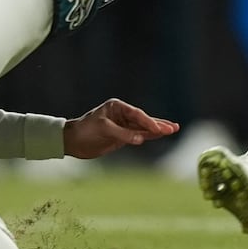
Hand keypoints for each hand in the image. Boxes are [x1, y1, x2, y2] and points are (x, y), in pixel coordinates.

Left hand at [61, 98, 178, 158]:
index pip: (137, 114)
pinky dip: (149, 136)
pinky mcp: (122, 136)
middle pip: (144, 119)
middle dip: (159, 124)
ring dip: (157, 129)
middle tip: (174, 127)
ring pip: (144, 128)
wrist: (73, 141)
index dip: (149, 122)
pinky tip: (160, 135)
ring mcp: (123, 126)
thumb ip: (123, 134)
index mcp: (117, 107)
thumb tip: (141, 139)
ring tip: (173, 129)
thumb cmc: (85, 130)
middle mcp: (122, 115)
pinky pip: (138, 135)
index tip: (159, 129)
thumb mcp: (103, 130)